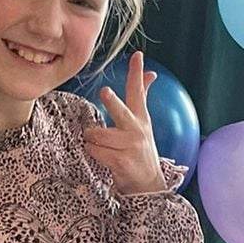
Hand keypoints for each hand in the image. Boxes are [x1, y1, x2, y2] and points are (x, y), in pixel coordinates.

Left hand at [84, 54, 167, 195]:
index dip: (136, 73)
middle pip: (121, 111)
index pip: (138, 92)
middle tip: (105, 91)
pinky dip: (93, 153)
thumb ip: (142, 99)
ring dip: (92, 139)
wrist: (147, 187)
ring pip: (98, 135)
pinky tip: (102, 158)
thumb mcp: (144, 125)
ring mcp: (130, 146)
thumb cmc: (139, 152)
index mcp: (142, 119)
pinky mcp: (121, 161)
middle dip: (112, 101)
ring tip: (98, 145)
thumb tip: (151, 73)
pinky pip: (95, 151)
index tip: (137, 56)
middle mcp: (137, 130)